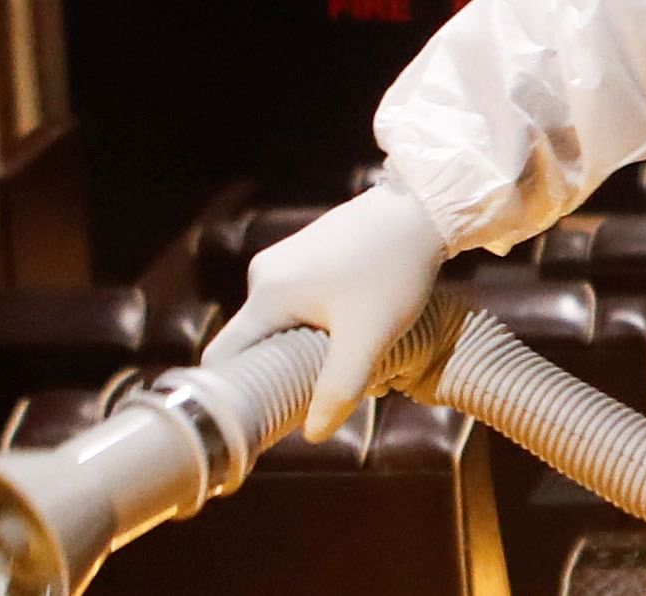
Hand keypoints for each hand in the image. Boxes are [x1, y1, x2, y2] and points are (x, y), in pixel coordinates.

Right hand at [202, 188, 449, 439]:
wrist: (422, 210)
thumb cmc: (394, 269)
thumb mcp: (369, 336)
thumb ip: (340, 388)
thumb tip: (314, 435)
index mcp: (267, 293)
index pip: (223, 356)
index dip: (233, 394)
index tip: (254, 422)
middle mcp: (264, 275)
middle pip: (255, 345)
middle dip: (284, 375)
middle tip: (322, 394)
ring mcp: (284, 262)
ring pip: (281, 326)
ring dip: (307, 351)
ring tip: (352, 356)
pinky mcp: (306, 256)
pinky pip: (297, 306)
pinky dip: (318, 326)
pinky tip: (356, 329)